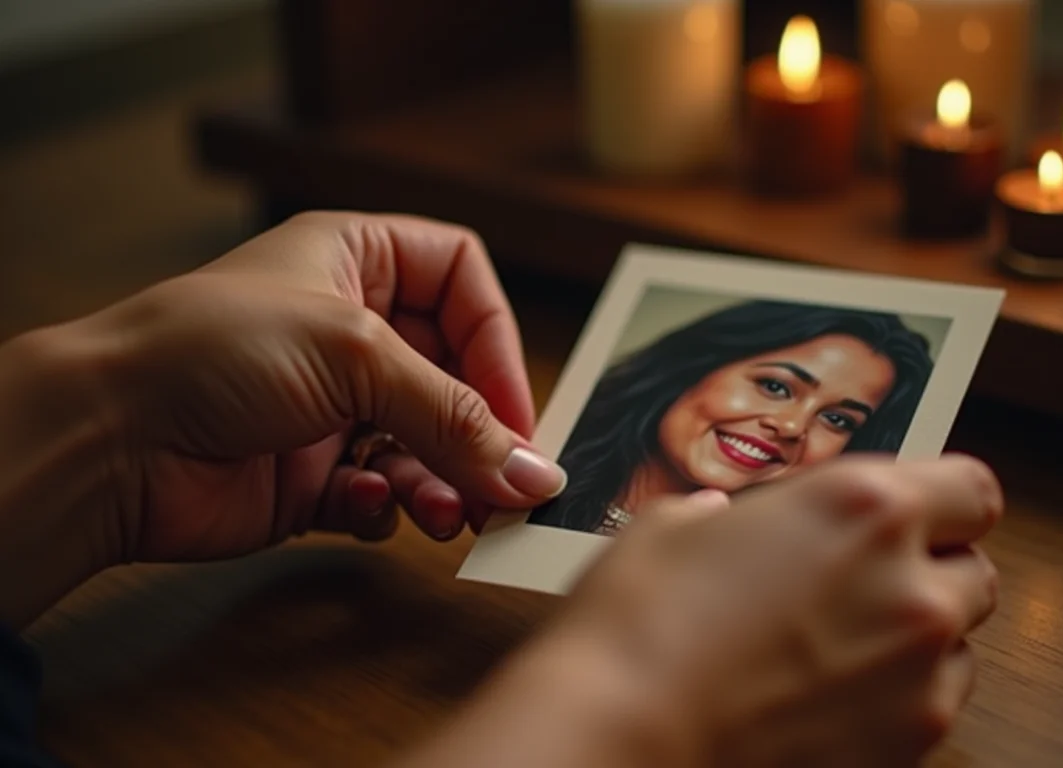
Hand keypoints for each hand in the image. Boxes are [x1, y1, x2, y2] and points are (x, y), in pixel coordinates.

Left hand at [74, 211, 565, 563]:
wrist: (106, 440)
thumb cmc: (208, 351)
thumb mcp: (354, 355)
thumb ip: (454, 416)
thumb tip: (535, 472)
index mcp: (356, 262)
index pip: (463, 283)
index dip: (496, 341)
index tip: (513, 407)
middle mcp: (348, 331)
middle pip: (455, 374)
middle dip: (482, 430)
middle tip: (509, 482)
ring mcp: (331, 405)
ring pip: (427, 443)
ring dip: (447, 479)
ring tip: (454, 513)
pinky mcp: (311, 474)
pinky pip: (384, 491)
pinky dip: (389, 504)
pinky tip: (369, 502)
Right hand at [456, 454, 1000, 767]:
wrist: (620, 736)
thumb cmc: (637, 627)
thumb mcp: (674, 528)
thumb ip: (729, 516)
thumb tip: (724, 521)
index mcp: (864, 508)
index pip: (971, 488)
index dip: (941, 499)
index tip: (912, 512)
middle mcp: (910, 588)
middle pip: (975, 570)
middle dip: (929, 571)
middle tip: (862, 581)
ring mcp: (917, 679)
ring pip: (959, 648)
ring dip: (916, 640)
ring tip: (836, 646)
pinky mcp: (904, 750)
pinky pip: (929, 709)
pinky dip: (896, 700)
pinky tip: (824, 697)